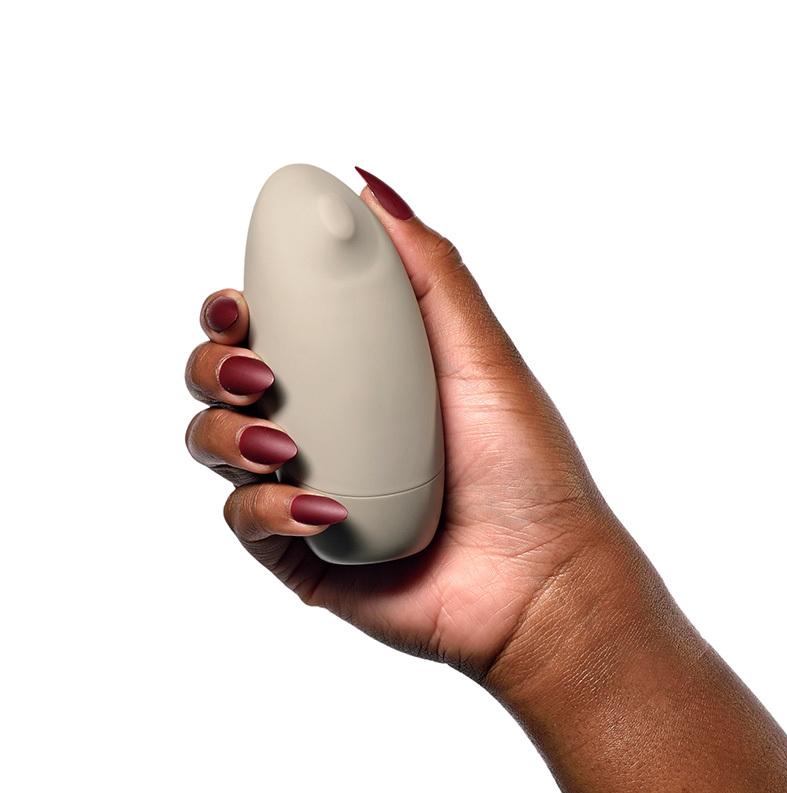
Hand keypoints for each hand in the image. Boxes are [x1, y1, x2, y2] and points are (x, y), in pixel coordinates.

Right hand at [186, 174, 635, 681]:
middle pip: (224, 384)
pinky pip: (245, 521)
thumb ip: (430, 269)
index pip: (271, 331)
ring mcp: (306, 494)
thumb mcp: (481, 353)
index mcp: (358, 381)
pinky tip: (321, 508)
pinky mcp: (300, 556)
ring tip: (281, 442)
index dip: (233, 311)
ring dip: (224, 434)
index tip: (238, 302)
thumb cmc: (526, 471)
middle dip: (213, 367)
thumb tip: (369, 185)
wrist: (540, 582)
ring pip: (216, 448)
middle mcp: (326, 431)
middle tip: (255, 370)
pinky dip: (268, 507)